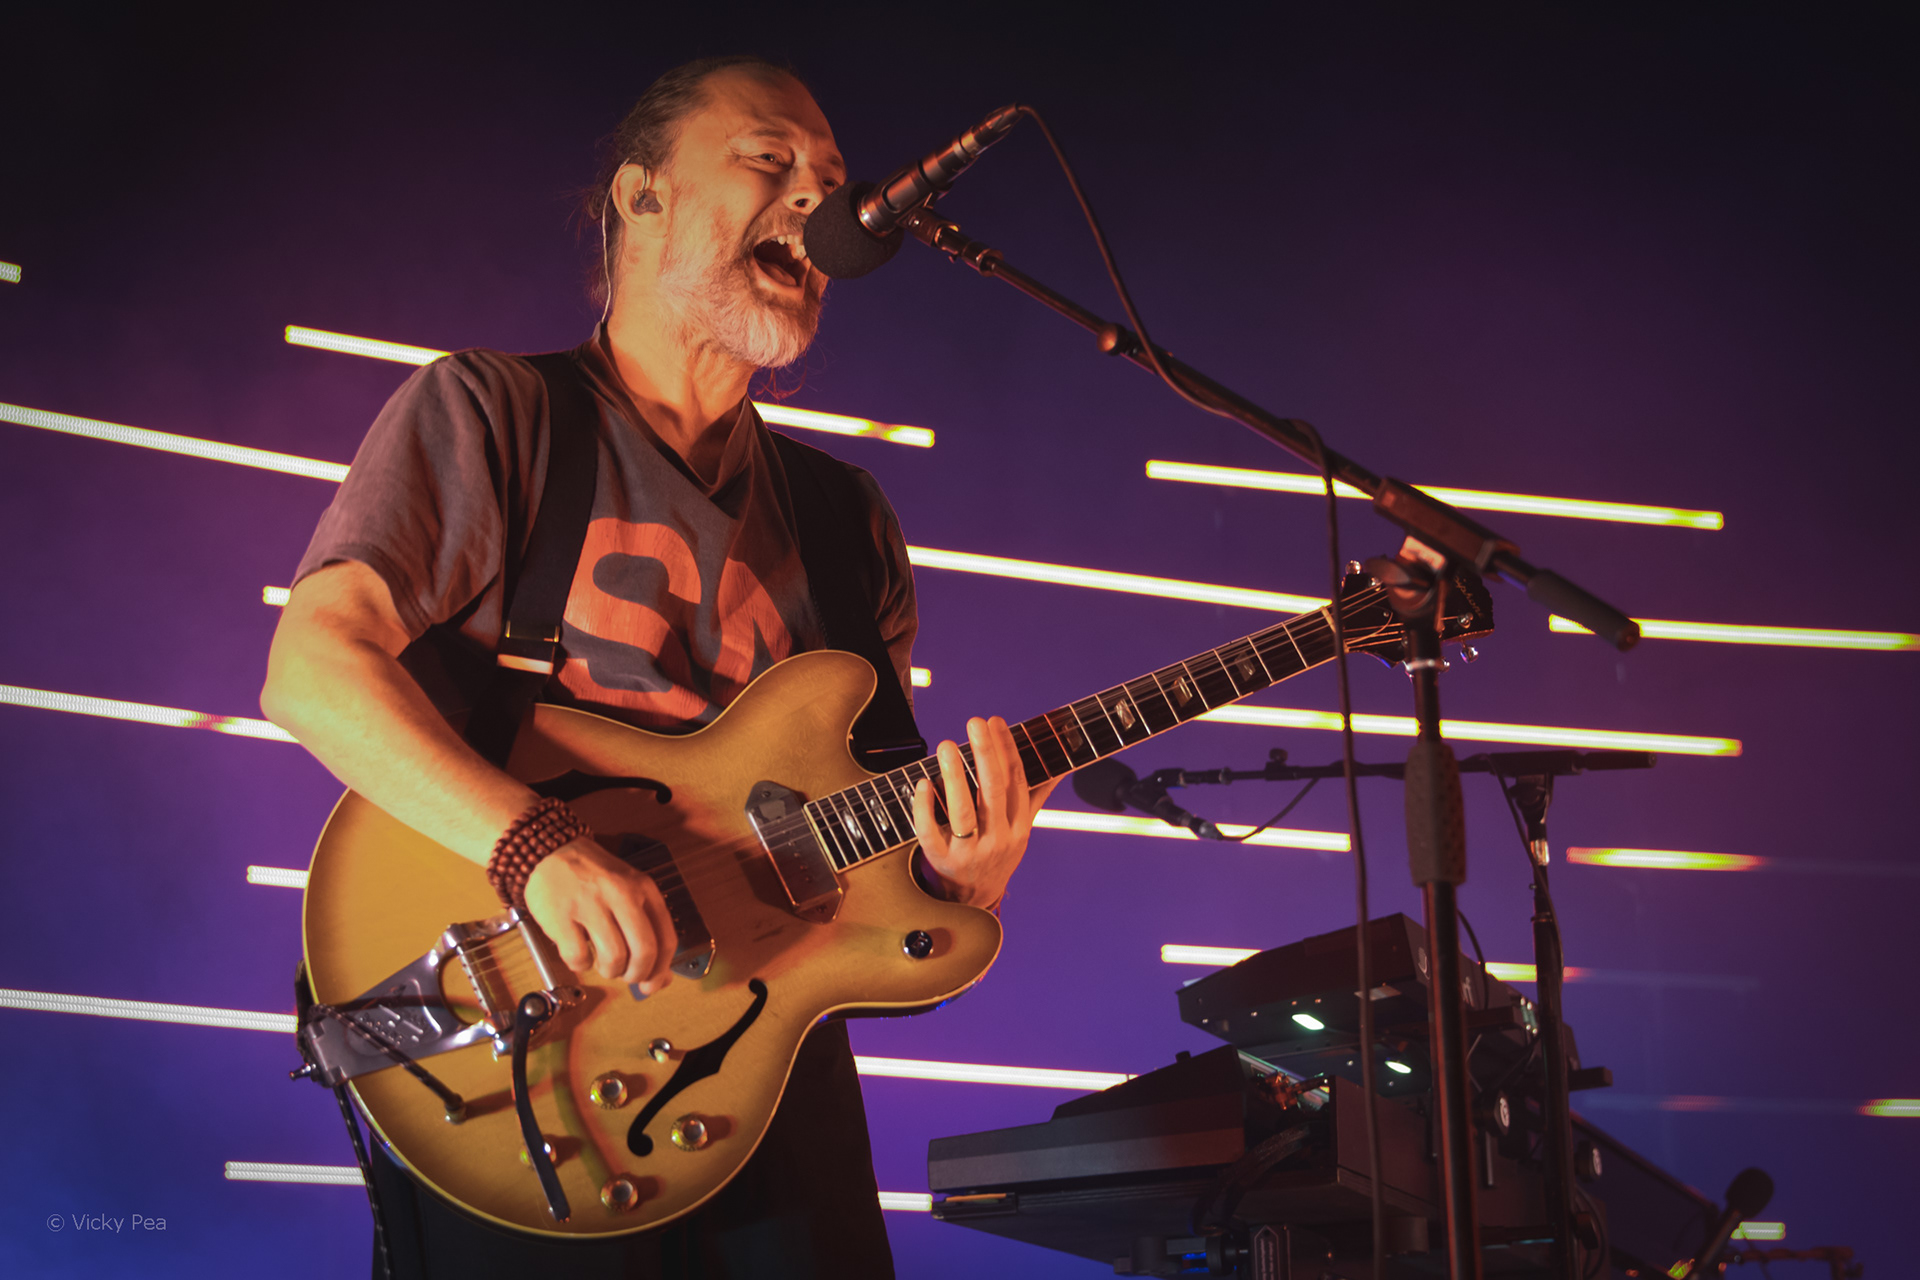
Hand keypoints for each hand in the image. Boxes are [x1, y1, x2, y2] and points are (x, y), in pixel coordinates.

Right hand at [522, 838, 678, 992]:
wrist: (549, 851)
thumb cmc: (593, 877)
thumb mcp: (628, 890)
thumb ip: (647, 929)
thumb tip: (661, 978)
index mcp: (643, 888)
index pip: (665, 939)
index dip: (660, 970)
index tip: (651, 984)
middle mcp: (621, 894)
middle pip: (644, 952)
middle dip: (636, 975)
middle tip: (624, 975)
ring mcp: (590, 905)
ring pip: (614, 958)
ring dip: (609, 971)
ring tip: (600, 961)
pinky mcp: (561, 917)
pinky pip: (578, 957)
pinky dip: (580, 965)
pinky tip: (578, 953)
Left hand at [912, 715, 1060, 908]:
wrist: (974, 899)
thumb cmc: (997, 852)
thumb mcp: (1022, 828)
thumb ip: (1037, 794)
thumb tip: (1062, 766)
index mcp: (1018, 826)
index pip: (1016, 783)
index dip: (1007, 750)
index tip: (996, 722)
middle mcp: (997, 839)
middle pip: (993, 793)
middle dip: (986, 755)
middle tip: (975, 722)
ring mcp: (970, 852)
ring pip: (963, 812)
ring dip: (955, 776)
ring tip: (947, 744)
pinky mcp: (942, 861)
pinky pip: (931, 833)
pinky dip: (925, 808)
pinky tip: (922, 783)